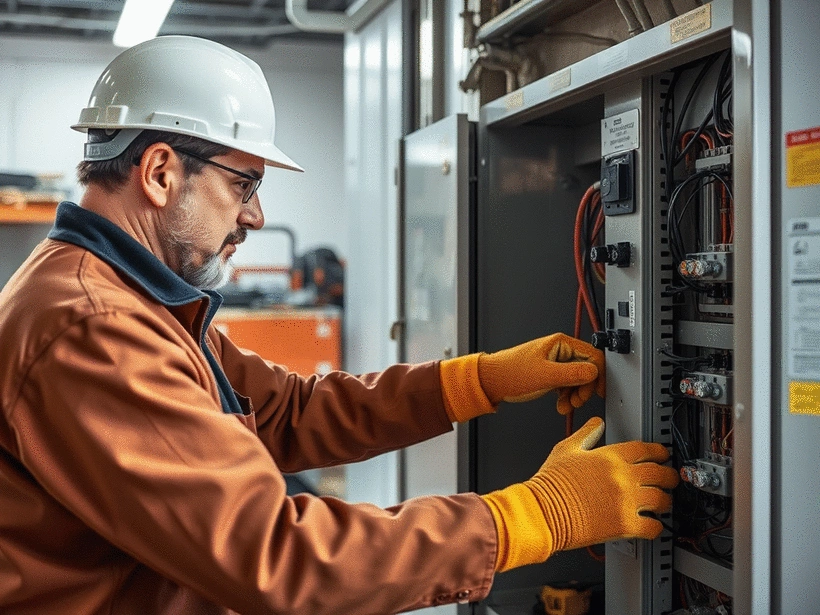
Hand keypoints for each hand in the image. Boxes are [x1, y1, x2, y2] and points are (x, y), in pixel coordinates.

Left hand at [478, 333, 604, 414]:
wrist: (491, 381)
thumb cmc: (510, 373)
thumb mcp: (545, 375)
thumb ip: (572, 374)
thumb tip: (594, 372)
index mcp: (561, 343)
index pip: (593, 356)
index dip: (599, 375)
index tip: (599, 392)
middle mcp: (560, 351)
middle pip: (587, 369)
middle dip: (584, 389)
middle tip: (577, 401)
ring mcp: (555, 362)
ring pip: (578, 379)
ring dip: (575, 395)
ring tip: (566, 406)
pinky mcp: (550, 374)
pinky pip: (568, 385)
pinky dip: (567, 397)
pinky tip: (561, 405)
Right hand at [481, 417, 678, 570]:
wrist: (543, 511)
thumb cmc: (550, 484)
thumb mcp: (565, 449)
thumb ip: (586, 434)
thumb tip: (596, 423)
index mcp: (610, 456)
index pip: (646, 449)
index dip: (659, 452)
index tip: (662, 455)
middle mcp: (622, 477)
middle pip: (661, 473)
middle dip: (669, 476)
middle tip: (669, 479)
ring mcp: (626, 501)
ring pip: (662, 499)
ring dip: (664, 501)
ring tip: (661, 503)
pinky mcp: (625, 525)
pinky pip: (654, 526)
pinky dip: (656, 526)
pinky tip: (652, 525)